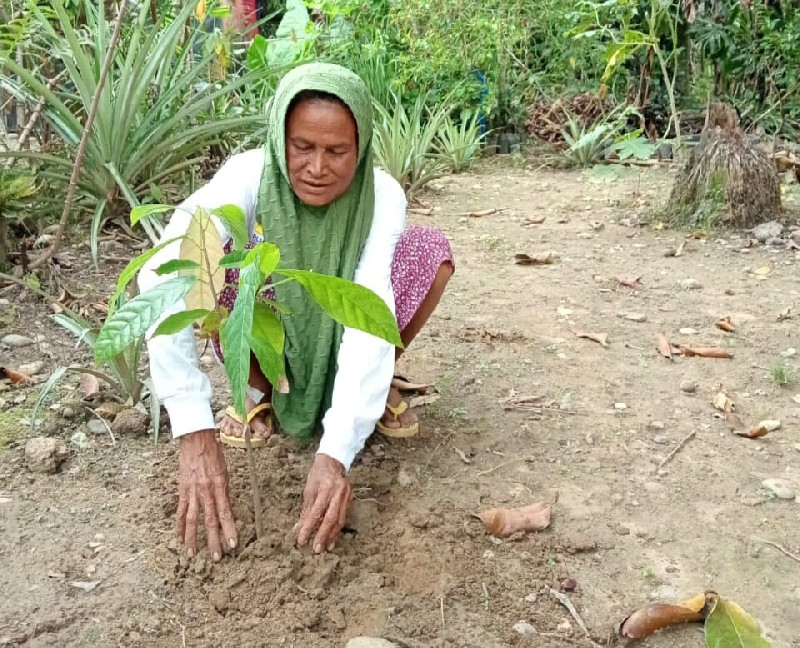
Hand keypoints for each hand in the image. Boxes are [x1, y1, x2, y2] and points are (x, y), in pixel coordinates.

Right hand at [176, 429, 236, 560]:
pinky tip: (179, 538)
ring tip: (192, 555)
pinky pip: (180, 511)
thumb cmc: (214, 453)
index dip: (230, 529)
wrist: (196, 440)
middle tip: (216, 557)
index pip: (226, 512)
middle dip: (213, 540)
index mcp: (220, 486)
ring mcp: (192, 492)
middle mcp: (206, 491)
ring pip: (192, 520)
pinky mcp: (182, 491)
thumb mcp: (225, 471)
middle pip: (210, 520)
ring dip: (192, 539)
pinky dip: (179, 526)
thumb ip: (224, 491)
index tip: (233, 544)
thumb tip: (226, 508)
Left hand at [296, 453, 351, 552]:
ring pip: (340, 520)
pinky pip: (344, 517)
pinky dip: (337, 529)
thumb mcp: (309, 489)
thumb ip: (306, 509)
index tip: (301, 540)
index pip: (316, 511)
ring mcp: (346, 496)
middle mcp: (338, 492)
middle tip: (316, 549)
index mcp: (326, 488)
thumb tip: (298, 528)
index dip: (308, 527)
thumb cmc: (318, 474)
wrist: (334, 461)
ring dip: (332, 536)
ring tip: (326, 548)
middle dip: (323, 535)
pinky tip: (332, 539)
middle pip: (331, 518)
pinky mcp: (351, 499)